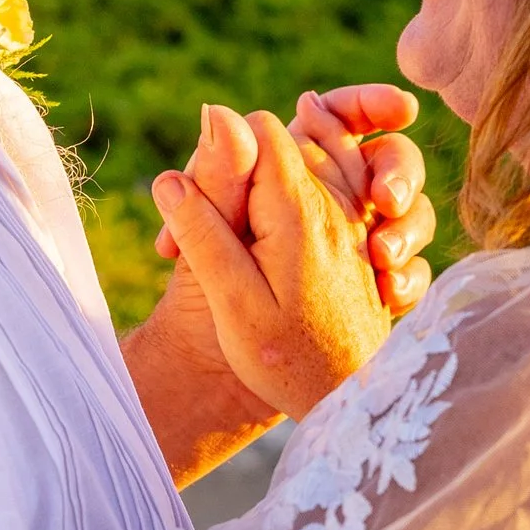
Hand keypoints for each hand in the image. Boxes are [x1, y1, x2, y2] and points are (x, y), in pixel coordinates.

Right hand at [152, 107, 397, 419]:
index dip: (221, 150)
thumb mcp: (231, 301)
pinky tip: (285, 220)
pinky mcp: (359, 237)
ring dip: (280, 169)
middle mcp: (336, 203)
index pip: (259, 128)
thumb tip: (171, 174)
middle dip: (246, 159)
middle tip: (209, 212)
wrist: (351, 401)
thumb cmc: (287, 360)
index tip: (202, 199)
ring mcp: (354, 217)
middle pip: (289, 136)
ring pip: (318, 154)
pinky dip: (311, 186)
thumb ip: (204, 229)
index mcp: (299, 210)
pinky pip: (341, 182)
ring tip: (244, 217)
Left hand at [156, 84, 434, 321]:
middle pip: (385, 157)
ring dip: (408, 228)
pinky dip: (407, 280)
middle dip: (399, 172)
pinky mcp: (363, 281)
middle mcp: (320, 202)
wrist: (218, 386)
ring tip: (385, 260)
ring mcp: (349, 240)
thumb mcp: (212, 245)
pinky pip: (408, 268)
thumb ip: (220, 180)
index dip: (365, 102)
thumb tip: (217, 109)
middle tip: (387, 202)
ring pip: (406, 211)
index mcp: (279, 179)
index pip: (332, 113)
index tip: (403, 109)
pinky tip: (392, 297)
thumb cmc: (204, 314)